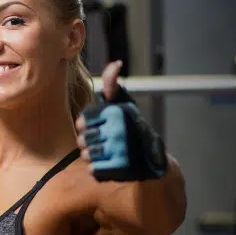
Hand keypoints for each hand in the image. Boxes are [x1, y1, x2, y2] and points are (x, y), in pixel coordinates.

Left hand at [77, 61, 167, 181]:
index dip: (85, 126)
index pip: (82, 121)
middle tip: (101, 142)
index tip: (95, 127)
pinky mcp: (120, 170)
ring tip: (104, 153)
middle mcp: (119, 131)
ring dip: (92, 156)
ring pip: (87, 155)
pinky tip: (107, 165)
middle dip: (88, 142)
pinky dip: (98, 170)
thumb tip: (116, 64)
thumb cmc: (134, 127)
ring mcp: (120, 151)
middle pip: (83, 139)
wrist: (153, 157)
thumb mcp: (124, 104)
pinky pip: (94, 171)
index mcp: (117, 113)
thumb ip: (113, 86)